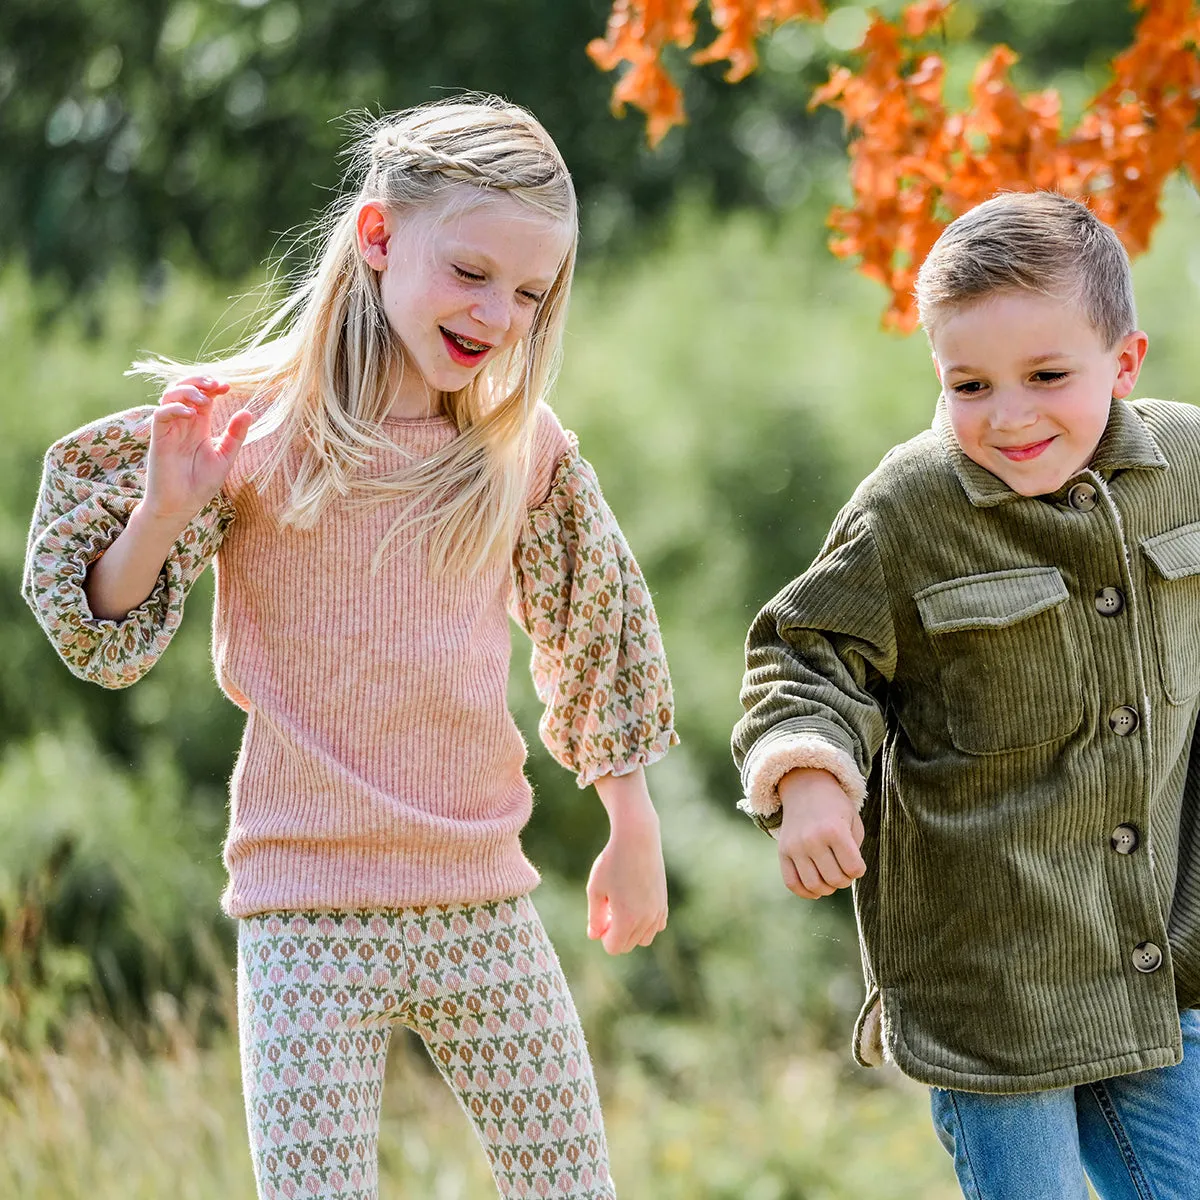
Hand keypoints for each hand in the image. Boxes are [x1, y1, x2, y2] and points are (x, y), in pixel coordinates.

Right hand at [143, 376, 253, 531]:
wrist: (181, 506)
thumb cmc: (201, 484)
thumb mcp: (225, 457)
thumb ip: (235, 435)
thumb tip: (248, 411)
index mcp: (200, 425)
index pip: (204, 395)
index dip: (213, 385)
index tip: (227, 386)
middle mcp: (184, 423)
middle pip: (185, 388)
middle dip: (199, 380)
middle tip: (216, 384)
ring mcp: (170, 429)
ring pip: (170, 396)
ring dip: (187, 391)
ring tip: (205, 400)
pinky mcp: (158, 439)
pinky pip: (160, 414)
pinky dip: (174, 409)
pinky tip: (191, 414)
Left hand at [587, 768, 668, 954]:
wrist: (637, 839)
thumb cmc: (612, 861)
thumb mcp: (595, 889)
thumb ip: (595, 917)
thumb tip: (595, 937)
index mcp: (627, 919)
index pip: (614, 948)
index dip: (603, 935)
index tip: (601, 914)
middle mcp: (646, 919)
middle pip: (627, 945)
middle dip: (615, 933)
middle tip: (608, 906)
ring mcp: (658, 912)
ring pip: (643, 939)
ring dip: (631, 930)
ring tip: (622, 905)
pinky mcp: (664, 903)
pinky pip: (656, 927)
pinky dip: (645, 923)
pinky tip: (636, 903)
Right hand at [776, 767, 865, 899]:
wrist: (806, 788)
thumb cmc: (836, 808)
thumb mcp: (853, 822)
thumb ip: (854, 852)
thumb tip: (842, 880)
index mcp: (835, 830)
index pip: (854, 869)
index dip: (859, 870)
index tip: (856, 862)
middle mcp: (812, 839)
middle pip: (835, 880)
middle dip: (844, 880)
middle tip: (844, 870)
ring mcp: (795, 846)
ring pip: (814, 885)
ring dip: (827, 888)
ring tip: (830, 878)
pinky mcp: (782, 851)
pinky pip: (792, 883)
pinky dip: (805, 892)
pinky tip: (815, 888)